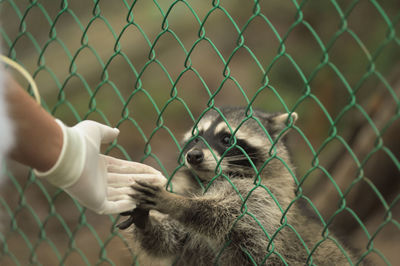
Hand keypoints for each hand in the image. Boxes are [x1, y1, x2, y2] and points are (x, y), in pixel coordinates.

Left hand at [34, 120, 163, 213]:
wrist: (64, 155)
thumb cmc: (78, 141)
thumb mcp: (95, 131)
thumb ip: (106, 132)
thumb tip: (116, 132)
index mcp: (99, 164)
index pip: (125, 168)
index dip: (141, 170)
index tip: (156, 172)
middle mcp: (98, 179)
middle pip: (127, 181)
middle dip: (145, 181)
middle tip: (162, 182)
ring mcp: (97, 192)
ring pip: (124, 193)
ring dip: (141, 191)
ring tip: (157, 189)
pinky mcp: (95, 203)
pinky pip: (114, 206)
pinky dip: (126, 205)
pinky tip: (140, 202)